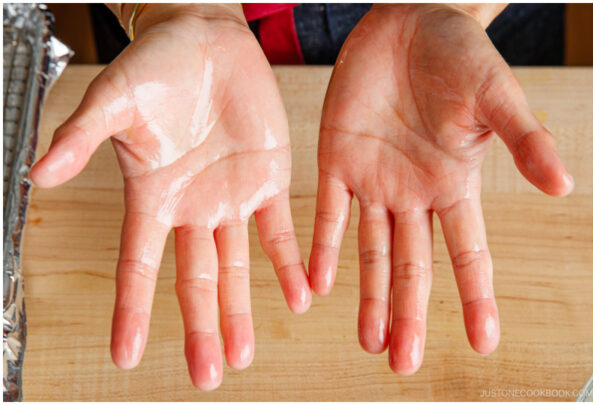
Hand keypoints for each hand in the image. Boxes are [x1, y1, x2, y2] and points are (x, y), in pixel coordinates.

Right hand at [29, 4, 309, 389]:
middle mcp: (192, 207)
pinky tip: (301, 297)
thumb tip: (40, 175)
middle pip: (195, 282)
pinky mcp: (267, 179)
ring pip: (237, 268)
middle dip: (201, 329)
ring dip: (242, 311)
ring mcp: (231, 197)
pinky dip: (290, 265)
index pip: (139, 266)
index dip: (132, 311)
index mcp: (151, 197)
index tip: (125, 356)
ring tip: (245, 355)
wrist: (206, 38)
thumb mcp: (113, 100)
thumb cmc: (153, 66)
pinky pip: (281, 232)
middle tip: (207, 376)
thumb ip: (83, 139)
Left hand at [310, 4, 572, 374]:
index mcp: (457, 184)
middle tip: (405, 364)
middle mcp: (416, 193)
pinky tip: (315, 287)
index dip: (476, 298)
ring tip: (370, 343)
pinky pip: (326, 211)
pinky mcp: (336, 158)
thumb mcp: (499, 96)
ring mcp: (375, 180)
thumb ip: (527, 141)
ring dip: (370, 298)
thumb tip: (565, 189)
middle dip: (411, 316)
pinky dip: (320, 249)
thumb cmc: (463, 52)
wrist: (411, 15)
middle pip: (415, 267)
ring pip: (371, 252)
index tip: (485, 343)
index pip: (470, 252)